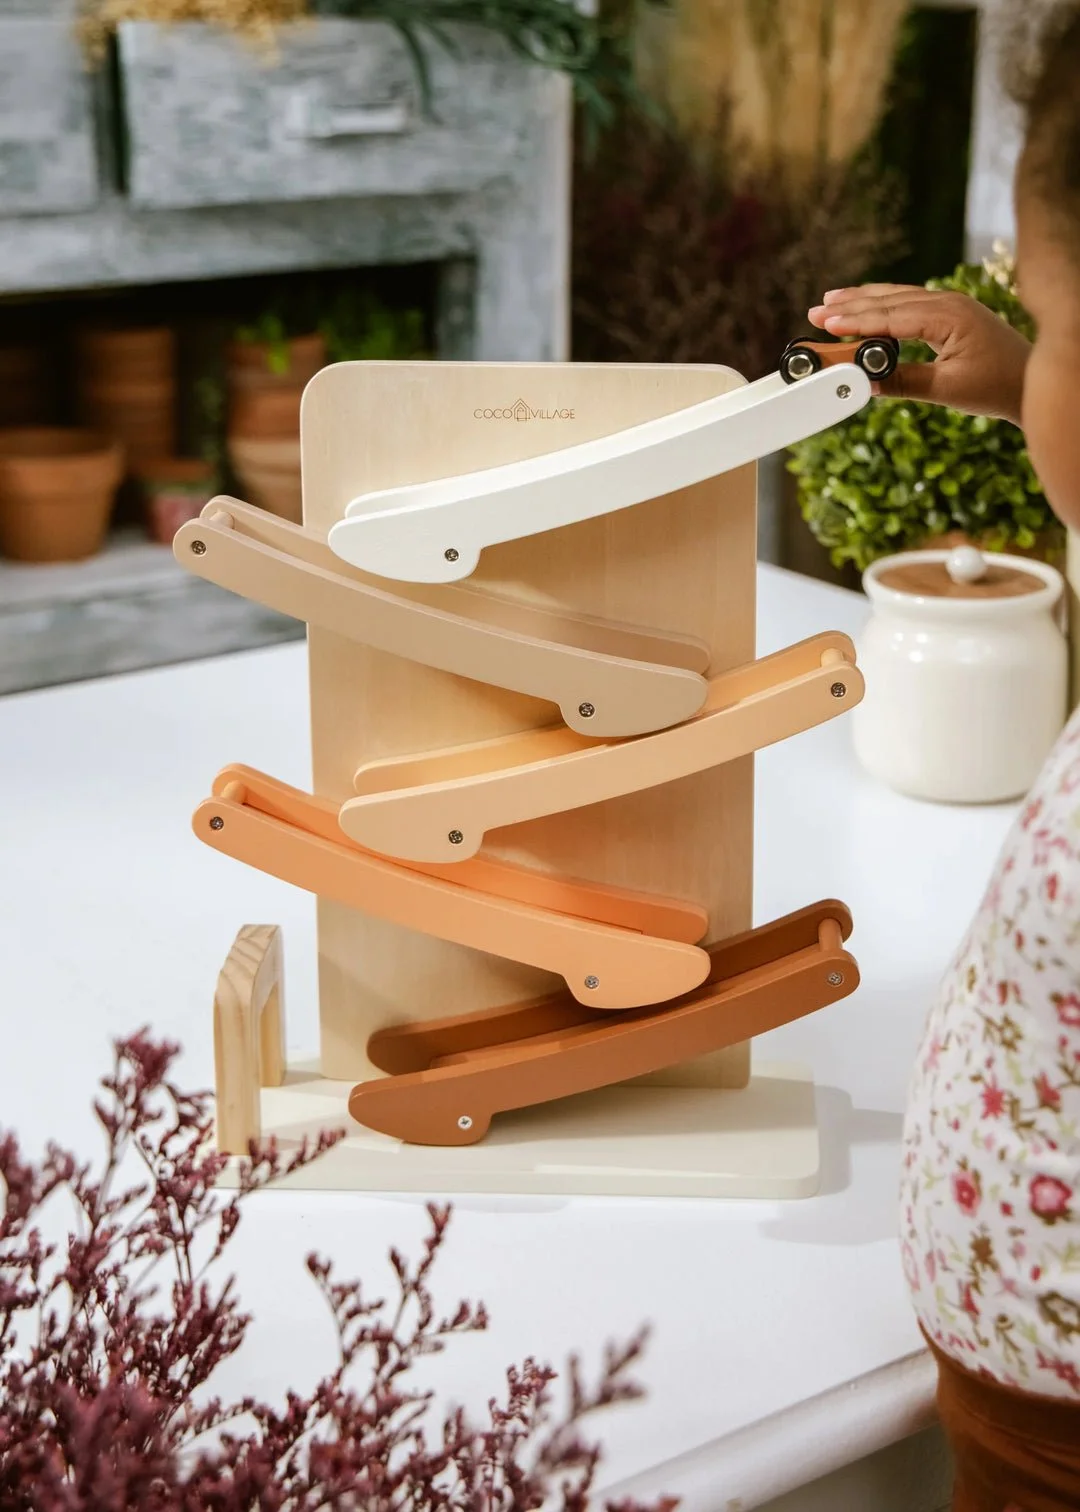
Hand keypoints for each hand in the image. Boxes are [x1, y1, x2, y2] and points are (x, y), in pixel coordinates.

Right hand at [807, 283, 1030, 424]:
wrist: (1030, 382)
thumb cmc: (996, 387)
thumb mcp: (946, 390)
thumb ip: (903, 383)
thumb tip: (864, 383)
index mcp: (949, 317)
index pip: (891, 316)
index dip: (855, 320)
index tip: (826, 323)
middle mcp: (949, 303)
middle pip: (890, 299)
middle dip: (851, 305)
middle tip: (816, 312)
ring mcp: (951, 305)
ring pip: (898, 297)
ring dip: (864, 300)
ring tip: (831, 301)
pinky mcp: (951, 313)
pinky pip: (910, 303)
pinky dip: (883, 305)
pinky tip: (867, 306)